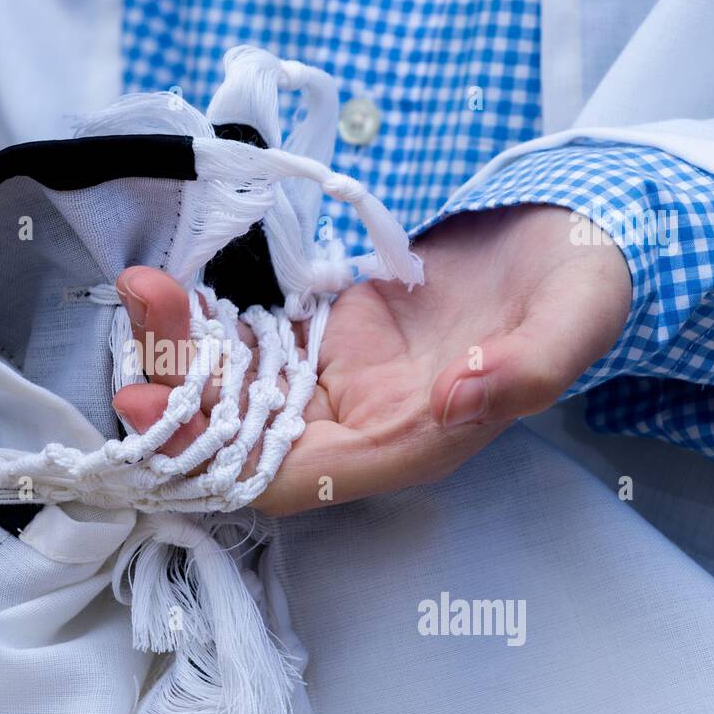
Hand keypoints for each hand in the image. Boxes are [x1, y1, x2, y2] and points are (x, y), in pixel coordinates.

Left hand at [112, 205, 630, 514]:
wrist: (568, 237)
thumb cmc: (579, 285)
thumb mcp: (573, 322)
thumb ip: (526, 370)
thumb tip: (460, 397)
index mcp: (413, 441)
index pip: (300, 476)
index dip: (225, 462)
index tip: (165, 421)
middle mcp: (362, 421)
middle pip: (248, 433)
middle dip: (183, 398)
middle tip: (134, 345)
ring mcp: (339, 377)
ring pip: (240, 386)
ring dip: (185, 351)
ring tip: (140, 294)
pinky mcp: (327, 334)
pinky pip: (253, 343)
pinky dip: (209, 322)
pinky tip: (173, 292)